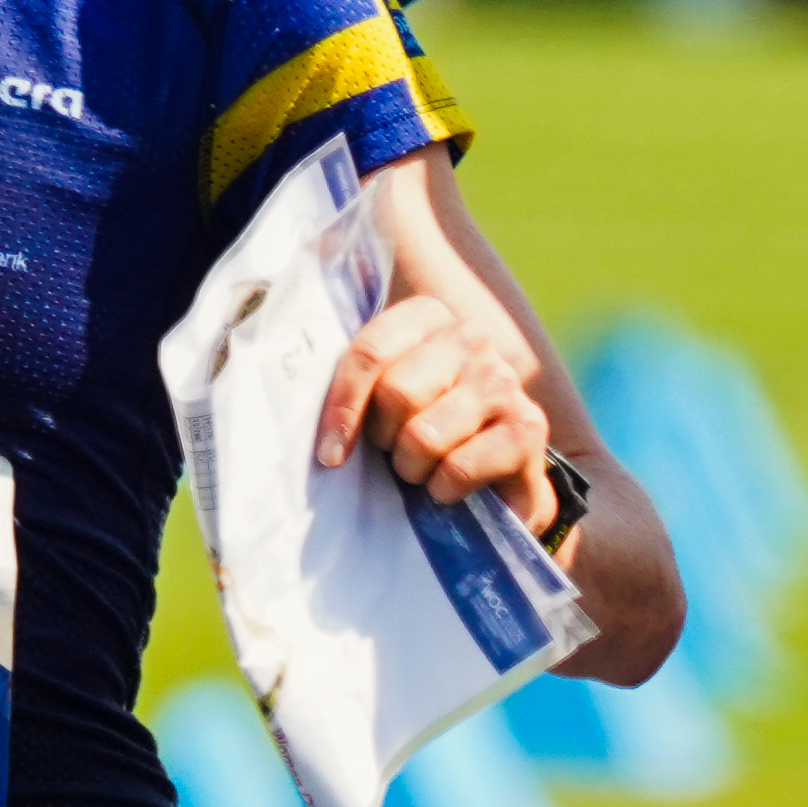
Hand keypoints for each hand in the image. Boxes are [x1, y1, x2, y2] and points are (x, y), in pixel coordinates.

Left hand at [313, 284, 566, 538]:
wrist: (492, 485)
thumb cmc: (420, 434)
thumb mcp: (379, 400)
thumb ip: (349, 379)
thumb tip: (278, 383)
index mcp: (428, 316)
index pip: (370, 351)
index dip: (343, 408)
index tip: (330, 454)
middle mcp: (471, 337)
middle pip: (397, 393)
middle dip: (384, 440)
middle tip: (392, 454)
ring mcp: (504, 381)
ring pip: (425, 435)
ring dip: (413, 469)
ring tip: (422, 470)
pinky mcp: (529, 429)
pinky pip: (459, 467)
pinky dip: (443, 490)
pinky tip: (450, 488)